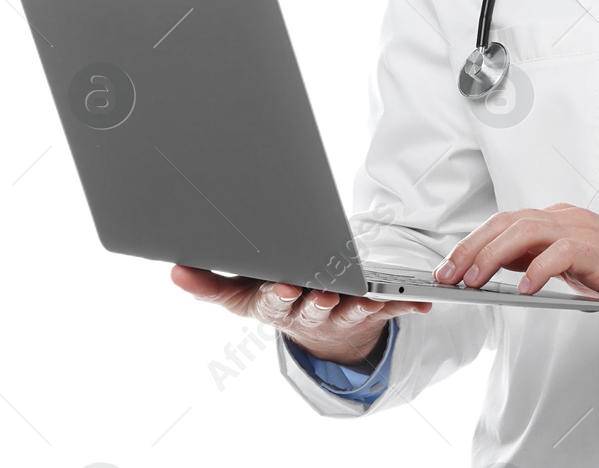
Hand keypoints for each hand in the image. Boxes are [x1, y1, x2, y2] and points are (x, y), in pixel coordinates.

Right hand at [170, 264, 430, 367]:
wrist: (318, 328)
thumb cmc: (277, 299)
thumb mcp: (241, 295)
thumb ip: (209, 283)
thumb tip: (175, 270)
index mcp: (278, 305)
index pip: (275, 302)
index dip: (280, 295)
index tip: (285, 287)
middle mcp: (310, 313)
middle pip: (314, 308)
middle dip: (319, 301)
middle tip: (326, 294)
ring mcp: (343, 313)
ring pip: (353, 310)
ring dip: (362, 303)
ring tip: (372, 296)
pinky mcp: (372, 310)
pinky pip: (392, 307)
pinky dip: (406, 304)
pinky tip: (423, 302)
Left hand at [433, 203, 598, 322]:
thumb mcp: (570, 264)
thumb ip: (536, 258)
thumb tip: (496, 266)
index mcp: (557, 220)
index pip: (504, 223)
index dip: (471, 244)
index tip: (447, 268)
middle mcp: (566, 219)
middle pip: (508, 223)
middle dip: (472, 249)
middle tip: (449, 276)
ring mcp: (583, 231)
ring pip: (528, 230)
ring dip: (494, 255)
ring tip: (475, 281)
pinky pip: (562, 253)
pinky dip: (539, 269)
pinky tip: (525, 289)